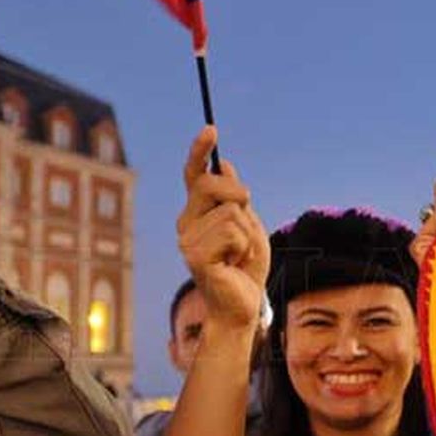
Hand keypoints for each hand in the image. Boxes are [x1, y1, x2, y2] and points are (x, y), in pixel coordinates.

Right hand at [176, 128, 268, 330]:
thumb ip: (236, 199)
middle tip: (246, 226)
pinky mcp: (194, 255)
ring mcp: (187, 238)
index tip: (211, 129)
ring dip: (247, 234)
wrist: (243, 306)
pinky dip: (243, 247)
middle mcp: (186, 222)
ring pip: (231, 212)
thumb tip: (224, 163)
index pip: (195, 175)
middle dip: (239, 196)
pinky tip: (234, 264)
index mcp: (198, 212)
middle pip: (214, 184)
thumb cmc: (246, 268)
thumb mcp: (249, 226)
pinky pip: (232, 233)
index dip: (200, 151)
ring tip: (239, 255)